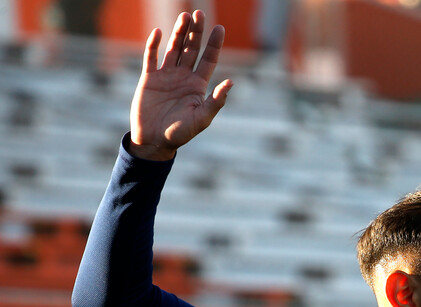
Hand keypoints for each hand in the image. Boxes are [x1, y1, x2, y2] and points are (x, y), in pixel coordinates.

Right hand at [129, 10, 231, 160]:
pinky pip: (151, 57)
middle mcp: (183, 77)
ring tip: (184, 16)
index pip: (208, 59)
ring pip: (173, 48)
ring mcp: (166, 76)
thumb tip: (231, 82)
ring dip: (178, 32)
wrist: (154, 141)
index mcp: (198, 85)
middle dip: (196, 32)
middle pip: (191, 48)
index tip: (220, 28)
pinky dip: (154, 45)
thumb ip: (216, 101)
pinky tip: (159, 32)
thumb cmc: (181, 133)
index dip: (214, 44)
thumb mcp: (202, 118)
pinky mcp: (149, 79)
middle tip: (200, 12)